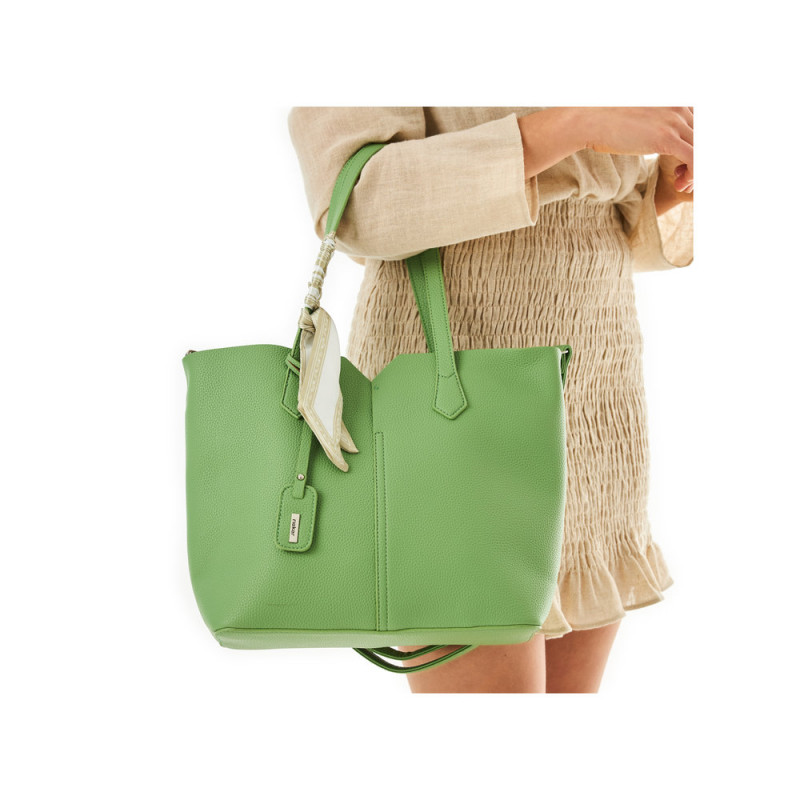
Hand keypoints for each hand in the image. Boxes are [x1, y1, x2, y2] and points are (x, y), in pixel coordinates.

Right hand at [577, 106, 693, 189]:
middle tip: (683, 177)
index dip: (696, 147)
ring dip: (697, 170)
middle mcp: (679, 108)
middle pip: (704, 138)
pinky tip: (681, 183)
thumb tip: (651, 132)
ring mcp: (674, 122)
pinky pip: (694, 158)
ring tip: (682, 182)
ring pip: (702, 149)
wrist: (590, 119)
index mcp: (675, 101)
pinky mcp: (666, 139)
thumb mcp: (638, 117)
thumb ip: (653, 121)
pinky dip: (694, 174)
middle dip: (699, 160)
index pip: (700, 126)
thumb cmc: (607, 120)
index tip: (683, 163)